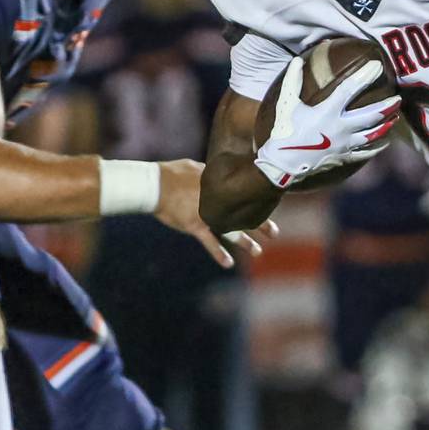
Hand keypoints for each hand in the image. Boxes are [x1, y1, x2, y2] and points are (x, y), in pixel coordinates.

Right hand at [155, 159, 277, 267]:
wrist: (154, 185)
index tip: (268, 205)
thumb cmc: (171, 173)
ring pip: (231, 231)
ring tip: (258, 251)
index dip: (256, 201)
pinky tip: (229, 263)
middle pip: (243, 214)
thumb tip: (217, 173)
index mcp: (219, 186)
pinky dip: (219, 254)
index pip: (243, 194)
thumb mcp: (194, 166)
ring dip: (245, 242)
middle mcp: (217, 202)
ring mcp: (207, 215)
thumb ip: (209, 172)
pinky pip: (209, 242)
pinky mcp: (195, 226)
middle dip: (260, 224)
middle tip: (274, 233)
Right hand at [254, 58, 399, 187]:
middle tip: (398, 97)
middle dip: (387, 106)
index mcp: (327, 112)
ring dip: (386, 124)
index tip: (378, 66)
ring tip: (396, 117)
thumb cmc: (284, 131)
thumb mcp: (286, 104)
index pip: (350, 89)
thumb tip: (296, 61)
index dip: (365, 76)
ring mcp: (344, 144)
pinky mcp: (343, 157)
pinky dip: (377, 147)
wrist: (283, 164)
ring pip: (372, 134)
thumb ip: (292, 81)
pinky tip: (385, 142)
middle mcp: (340, 128)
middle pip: (371, 115)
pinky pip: (365, 153)